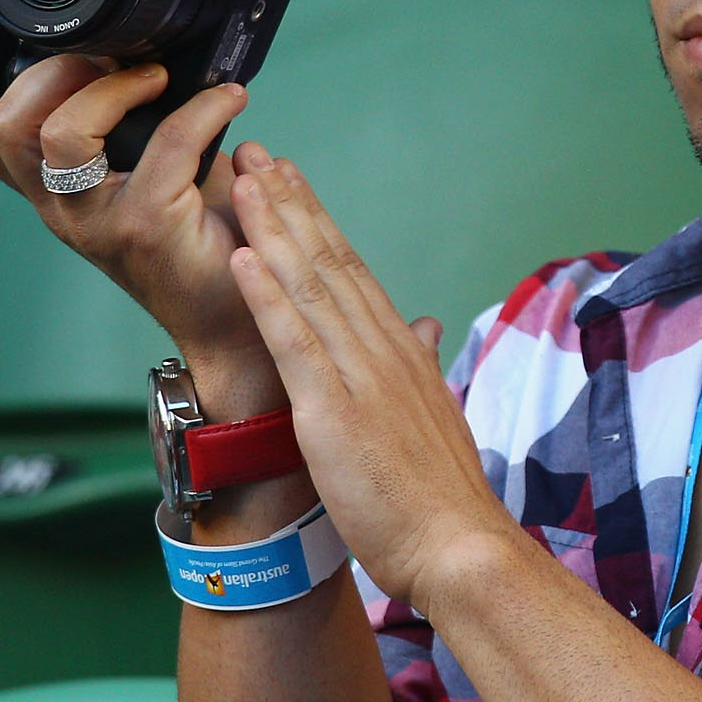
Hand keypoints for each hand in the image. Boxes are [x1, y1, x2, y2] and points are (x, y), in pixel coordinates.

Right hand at [0, 19, 281, 408]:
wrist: (237, 315)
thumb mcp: (153, 170)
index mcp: (53, 193)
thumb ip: (132, 124)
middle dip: (57, 71)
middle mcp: (61, 210)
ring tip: (159, 77)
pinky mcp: (146, 225)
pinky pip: (166, 142)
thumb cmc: (203, 235)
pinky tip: (230, 98)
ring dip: (112, 86)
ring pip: (60, 133)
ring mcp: (96, 222)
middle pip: (12, 127)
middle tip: (117, 58)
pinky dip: (204, 107)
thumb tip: (147, 51)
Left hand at [225, 152, 505, 607]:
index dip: (318, 222)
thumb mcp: (436, 417)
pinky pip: (296, 343)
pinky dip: (268, 296)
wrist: (458, 546)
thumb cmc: (442, 499)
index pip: (354, 273)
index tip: (291, 182)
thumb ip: (421, 366)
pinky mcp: (334, 411)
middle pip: (331, 262)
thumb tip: (421, 328)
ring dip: (275, 230)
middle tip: (258, 154)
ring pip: (311, 287)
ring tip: (245, 181)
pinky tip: (243, 258)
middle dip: (291, 204)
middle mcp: (383, 351)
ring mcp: (359, 377)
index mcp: (402, 354)